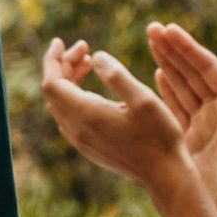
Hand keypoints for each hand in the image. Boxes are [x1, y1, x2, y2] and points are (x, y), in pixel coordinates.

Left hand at [38, 37, 216, 216]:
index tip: (62, 41)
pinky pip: (69, 116)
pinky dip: (74, 96)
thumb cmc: (160, 135)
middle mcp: (77, 130)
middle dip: (63, 65)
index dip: (53, 59)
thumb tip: (96, 56)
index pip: (51, 82)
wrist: (165, 175)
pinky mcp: (88, 147)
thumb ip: (117, 76)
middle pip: (54, 91)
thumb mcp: (144, 99)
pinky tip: (93, 90)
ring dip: (68, 80)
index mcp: (87, 115)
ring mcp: (80, 141)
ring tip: (89, 63)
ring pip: (60, 104)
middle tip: (85, 49)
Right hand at [146, 23, 216, 216]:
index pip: (207, 68)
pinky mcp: (192, 138)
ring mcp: (204, 123)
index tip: (169, 30)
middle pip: (192, 72)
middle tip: (153, 28)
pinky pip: (178, 107)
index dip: (188, 49)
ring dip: (168, 63)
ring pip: (183, 86)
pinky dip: (168, 89)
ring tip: (151, 42)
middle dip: (174, 49)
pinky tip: (157, 73)